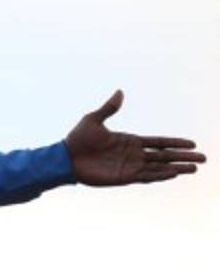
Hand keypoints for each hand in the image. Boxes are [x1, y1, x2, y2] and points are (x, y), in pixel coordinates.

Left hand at [65, 90, 204, 184]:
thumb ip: (109, 108)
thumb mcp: (94, 119)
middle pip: (164, 155)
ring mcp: (130, 166)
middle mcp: (133, 154)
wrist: (65, 158)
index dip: (175, 143)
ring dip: (177, 167)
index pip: (158, 142)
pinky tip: (174, 173)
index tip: (192, 143)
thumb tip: (120, 91)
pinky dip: (160, 175)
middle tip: (204, 158)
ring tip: (194, 168)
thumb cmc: (77, 139)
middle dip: (183, 157)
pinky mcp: (124, 177)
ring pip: (159, 167)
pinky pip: (146, 176)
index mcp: (129, 141)